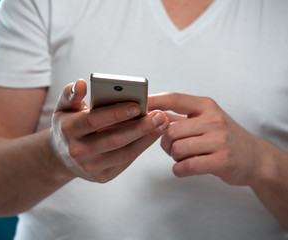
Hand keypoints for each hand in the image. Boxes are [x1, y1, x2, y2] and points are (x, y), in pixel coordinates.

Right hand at [50, 79, 169, 182]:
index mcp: (67, 130)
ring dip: (146, 139)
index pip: (94, 121)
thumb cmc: (68, 125)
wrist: (61, 157)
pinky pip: (125, 161)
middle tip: (160, 115)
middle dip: (139, 128)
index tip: (138, 105)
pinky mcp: (101, 177)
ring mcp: (89, 167)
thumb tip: (82, 83)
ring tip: (163, 124)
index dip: (116, 113)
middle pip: (113, 139)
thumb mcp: (64, 107)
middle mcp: (77, 151)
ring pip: (123, 153)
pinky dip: (140, 148)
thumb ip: (71, 94)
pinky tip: (152, 135)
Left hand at [149, 92, 265, 185]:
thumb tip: (148, 114)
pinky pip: (186, 166)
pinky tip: (183, 168)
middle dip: (165, 142)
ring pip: (176, 148)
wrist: (254, 157)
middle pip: (169, 129)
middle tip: (173, 148)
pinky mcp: (222, 160)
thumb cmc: (222, 137)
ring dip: (174, 157)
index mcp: (206, 106)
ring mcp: (219, 139)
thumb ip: (180, 118)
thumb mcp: (206, 119)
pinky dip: (179, 169)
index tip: (139, 105)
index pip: (174, 99)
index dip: (154, 101)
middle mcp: (213, 119)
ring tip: (184, 157)